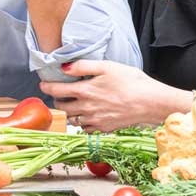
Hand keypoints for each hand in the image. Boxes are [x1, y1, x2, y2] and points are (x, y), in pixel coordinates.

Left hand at [39, 60, 189, 131]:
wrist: (152, 103)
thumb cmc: (132, 82)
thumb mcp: (107, 66)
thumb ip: (83, 66)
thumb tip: (64, 67)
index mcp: (85, 91)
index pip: (56, 90)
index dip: (46, 87)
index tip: (43, 84)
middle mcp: (87, 108)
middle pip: (62, 106)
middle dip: (57, 99)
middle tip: (58, 94)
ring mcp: (95, 120)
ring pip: (72, 119)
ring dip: (68, 112)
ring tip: (70, 105)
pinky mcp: (105, 128)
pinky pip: (86, 129)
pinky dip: (82, 123)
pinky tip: (86, 116)